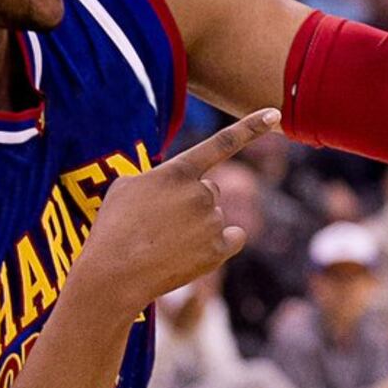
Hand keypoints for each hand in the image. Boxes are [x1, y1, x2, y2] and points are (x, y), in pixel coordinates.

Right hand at [79, 110, 279, 313]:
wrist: (113, 274)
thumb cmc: (113, 228)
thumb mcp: (126, 187)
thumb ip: (159, 178)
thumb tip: (175, 187)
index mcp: (179, 171)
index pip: (221, 143)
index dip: (250, 127)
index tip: (274, 114)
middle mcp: (202, 192)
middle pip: (209, 190)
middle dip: (190, 202)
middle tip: (159, 223)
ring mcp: (212, 222)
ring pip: (214, 216)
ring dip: (196, 226)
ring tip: (164, 243)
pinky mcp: (218, 250)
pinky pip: (233, 238)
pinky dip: (220, 244)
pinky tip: (193, 253)